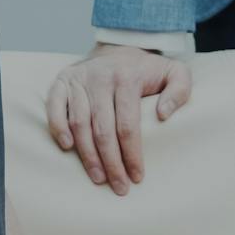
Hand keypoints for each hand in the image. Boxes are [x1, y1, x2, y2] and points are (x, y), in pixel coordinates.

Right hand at [45, 43, 192, 195]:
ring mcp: (79, 79)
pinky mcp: (63, 81)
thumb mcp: (176, 72)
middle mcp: (101, 78)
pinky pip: (54, 106)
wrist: (120, 48)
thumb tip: (163, 115)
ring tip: (98, 177)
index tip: (137, 177)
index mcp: (127, 78)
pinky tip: (67, 148)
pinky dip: (57, 127)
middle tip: (119, 186)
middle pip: (103, 129)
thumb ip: (180, 90)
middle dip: (111, 162)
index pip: (128, 125)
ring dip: (87, 154)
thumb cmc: (148, 69)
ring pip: (79, 123)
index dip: (132, 154)